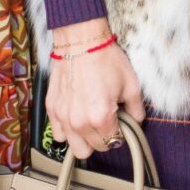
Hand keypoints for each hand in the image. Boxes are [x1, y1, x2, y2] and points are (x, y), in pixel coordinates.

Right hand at [46, 33, 145, 159]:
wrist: (80, 41)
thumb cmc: (105, 59)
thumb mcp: (131, 84)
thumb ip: (136, 109)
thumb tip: (136, 120)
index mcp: (101, 118)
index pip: (114, 142)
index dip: (121, 134)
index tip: (121, 123)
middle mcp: (79, 122)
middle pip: (94, 149)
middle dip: (103, 139)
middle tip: (107, 122)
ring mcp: (63, 117)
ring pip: (74, 147)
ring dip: (84, 139)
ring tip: (91, 122)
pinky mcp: (52, 109)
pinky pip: (59, 134)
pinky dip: (67, 130)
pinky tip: (76, 117)